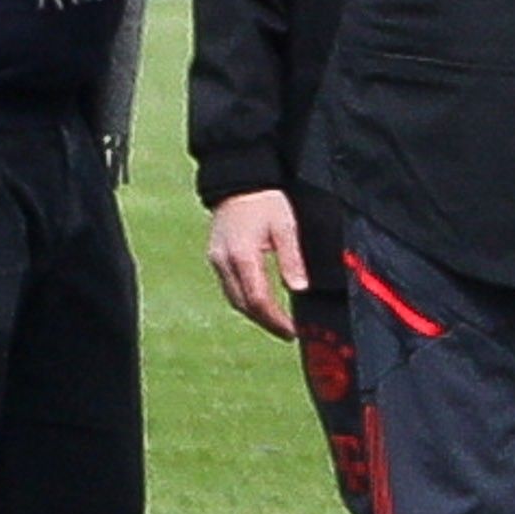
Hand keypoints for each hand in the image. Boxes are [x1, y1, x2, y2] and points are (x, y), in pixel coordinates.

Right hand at [204, 189, 307, 337]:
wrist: (239, 181)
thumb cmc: (265, 201)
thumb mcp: (285, 226)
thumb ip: (291, 259)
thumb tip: (299, 288)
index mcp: (242, 255)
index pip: (258, 300)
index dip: (275, 320)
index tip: (292, 331)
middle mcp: (224, 261)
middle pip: (243, 305)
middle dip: (265, 322)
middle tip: (286, 333)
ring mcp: (216, 260)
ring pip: (234, 299)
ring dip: (254, 313)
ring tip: (276, 322)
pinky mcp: (215, 257)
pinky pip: (229, 287)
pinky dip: (245, 299)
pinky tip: (260, 302)